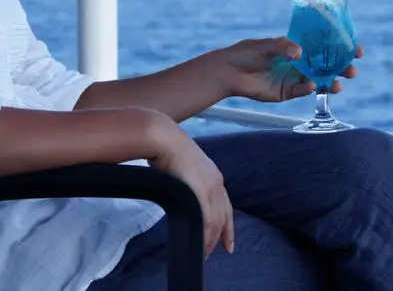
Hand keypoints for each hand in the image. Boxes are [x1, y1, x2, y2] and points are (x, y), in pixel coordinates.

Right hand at [147, 117, 233, 257]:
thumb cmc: (167, 150)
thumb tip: (181, 193)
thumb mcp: (183, 167)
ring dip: (210, 240)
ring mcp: (210, 187)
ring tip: (203, 254)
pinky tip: (199, 244)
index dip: (228, 227)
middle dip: (219, 238)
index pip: (226, 207)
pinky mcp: (200, 192)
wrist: (163, 138)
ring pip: (215, 222)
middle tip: (212, 254)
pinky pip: (206, 220)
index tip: (229, 244)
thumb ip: (187, 183)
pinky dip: (204, 235)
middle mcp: (217, 182)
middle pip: (223, 217)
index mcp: (214, 176)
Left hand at [212, 36, 363, 102]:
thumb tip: (299, 53)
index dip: (342, 48)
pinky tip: (312, 86)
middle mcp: (301, 63)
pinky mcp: (287, 92)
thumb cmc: (247, 52)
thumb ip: (283, 46)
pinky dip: (309, 89)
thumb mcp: (266, 45)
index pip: (326, 46)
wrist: (230, 71)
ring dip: (331, 83)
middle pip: (328, 66)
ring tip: (338, 85)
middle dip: (342, 68)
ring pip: (319, 81)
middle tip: (352, 69)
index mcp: (299, 47)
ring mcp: (295, 78)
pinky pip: (303, 91)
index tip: (356, 49)